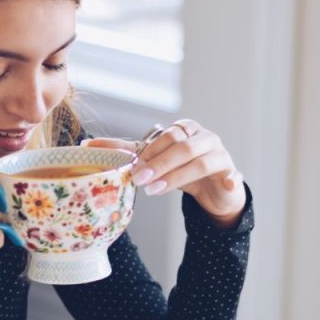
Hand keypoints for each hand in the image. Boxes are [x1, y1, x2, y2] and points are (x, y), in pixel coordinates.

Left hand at [84, 120, 246, 226]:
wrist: (214, 190)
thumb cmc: (181, 170)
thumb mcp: (154, 160)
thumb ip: (126, 151)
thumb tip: (86, 145)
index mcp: (185, 129)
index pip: (166, 135)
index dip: (149, 151)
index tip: (131, 166)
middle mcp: (204, 137)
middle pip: (182, 146)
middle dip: (159, 163)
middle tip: (139, 179)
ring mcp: (221, 155)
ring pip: (201, 162)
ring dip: (177, 176)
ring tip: (155, 190)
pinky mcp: (231, 173)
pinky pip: (233, 176)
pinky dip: (230, 180)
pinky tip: (226, 185)